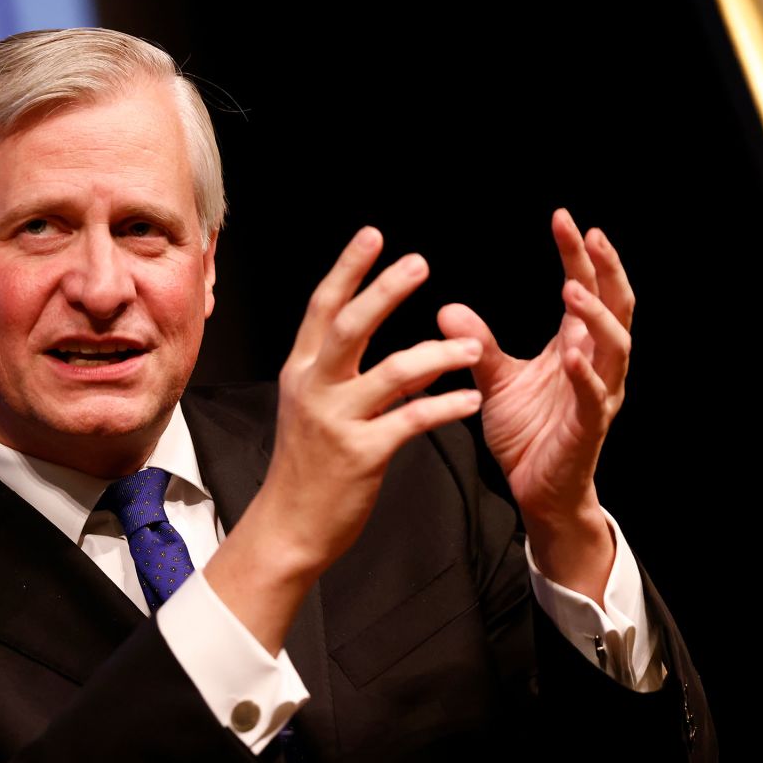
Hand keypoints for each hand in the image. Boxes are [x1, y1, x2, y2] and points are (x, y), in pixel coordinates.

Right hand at [206, 227, 482, 651]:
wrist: (289, 527)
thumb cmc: (307, 468)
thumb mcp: (315, 410)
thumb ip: (349, 375)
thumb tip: (402, 348)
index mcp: (301, 372)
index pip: (322, 309)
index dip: (348, 269)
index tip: (373, 234)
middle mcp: (314, 389)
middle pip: (349, 325)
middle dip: (385, 290)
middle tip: (420, 262)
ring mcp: (336, 422)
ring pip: (391, 372)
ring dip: (437, 353)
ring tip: (472, 345)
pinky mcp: (362, 455)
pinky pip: (412, 420)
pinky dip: (445, 406)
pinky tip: (471, 398)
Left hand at [438, 208, 633, 596]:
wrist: (537, 490)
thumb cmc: (528, 432)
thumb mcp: (495, 379)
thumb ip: (476, 343)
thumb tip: (447, 307)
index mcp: (576, 344)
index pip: (584, 287)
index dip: (578, 254)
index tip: (563, 218)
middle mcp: (596, 363)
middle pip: (616, 306)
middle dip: (605, 269)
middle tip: (589, 234)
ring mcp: (598, 394)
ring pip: (615, 347)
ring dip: (596, 316)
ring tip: (573, 289)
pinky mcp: (589, 427)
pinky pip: (595, 397)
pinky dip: (586, 376)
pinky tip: (570, 356)